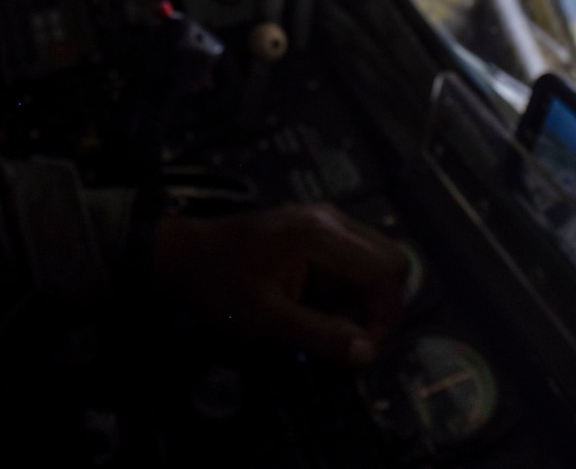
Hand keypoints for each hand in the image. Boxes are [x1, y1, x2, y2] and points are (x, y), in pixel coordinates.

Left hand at [150, 202, 408, 366]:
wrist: (184, 257)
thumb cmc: (217, 280)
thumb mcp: (268, 319)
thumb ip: (321, 337)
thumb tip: (365, 354)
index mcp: (320, 235)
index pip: (386, 271)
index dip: (384, 317)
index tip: (362, 348)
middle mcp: (329, 221)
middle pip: (390, 262)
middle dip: (378, 307)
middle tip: (349, 337)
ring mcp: (323, 224)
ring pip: (374, 264)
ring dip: (361, 302)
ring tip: (326, 325)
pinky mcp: (315, 235)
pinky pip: (352, 264)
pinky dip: (346, 292)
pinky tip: (317, 309)